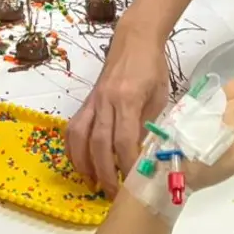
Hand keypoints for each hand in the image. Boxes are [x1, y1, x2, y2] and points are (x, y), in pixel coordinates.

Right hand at [67, 26, 170, 193]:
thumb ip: (150, 123)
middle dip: (104, 173)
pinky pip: (74, 127)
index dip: (127, 164)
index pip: (124, 139)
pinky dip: (73, 148)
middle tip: (113, 194)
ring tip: (92, 183)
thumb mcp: (160, 95)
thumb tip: (145, 153)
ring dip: (83, 164)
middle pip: (99, 143)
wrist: (134, 39)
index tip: (134, 183)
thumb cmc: (152, 67)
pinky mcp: (87, 101)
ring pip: (80, 137)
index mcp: (128, 99)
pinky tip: (80, 162)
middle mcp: (106, 101)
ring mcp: (93, 100)